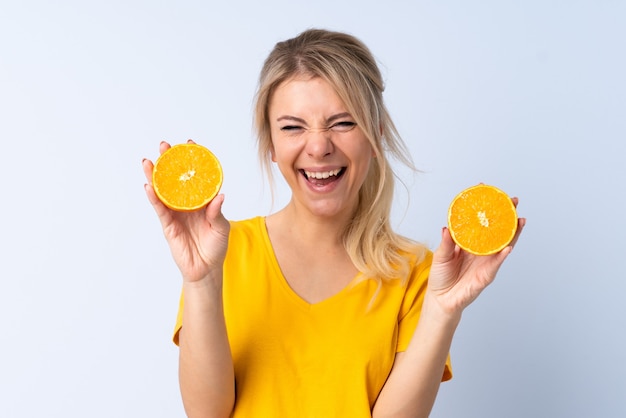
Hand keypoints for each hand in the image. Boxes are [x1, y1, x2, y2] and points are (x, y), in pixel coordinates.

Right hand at [142, 140, 229, 282]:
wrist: (207, 269)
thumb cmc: (216, 246)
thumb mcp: (221, 227)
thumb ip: (217, 212)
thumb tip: (219, 196)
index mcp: (200, 200)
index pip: (195, 176)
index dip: (192, 160)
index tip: (189, 144)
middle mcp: (186, 203)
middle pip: (174, 179)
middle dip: (168, 162)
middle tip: (164, 146)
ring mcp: (175, 213)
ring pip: (162, 191)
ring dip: (154, 176)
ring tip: (148, 161)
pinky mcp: (168, 225)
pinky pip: (159, 209)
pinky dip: (154, 198)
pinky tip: (148, 186)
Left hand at [427, 197, 525, 315]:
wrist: (441, 300)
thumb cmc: (441, 277)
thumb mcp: (440, 256)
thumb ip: (445, 243)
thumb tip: (446, 227)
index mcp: (469, 243)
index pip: (480, 222)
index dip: (484, 208)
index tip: (486, 191)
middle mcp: (480, 250)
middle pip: (497, 230)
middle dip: (507, 216)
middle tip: (514, 201)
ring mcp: (486, 262)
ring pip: (503, 244)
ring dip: (513, 233)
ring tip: (520, 220)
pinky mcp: (487, 275)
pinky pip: (497, 262)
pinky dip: (503, 254)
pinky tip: (509, 246)